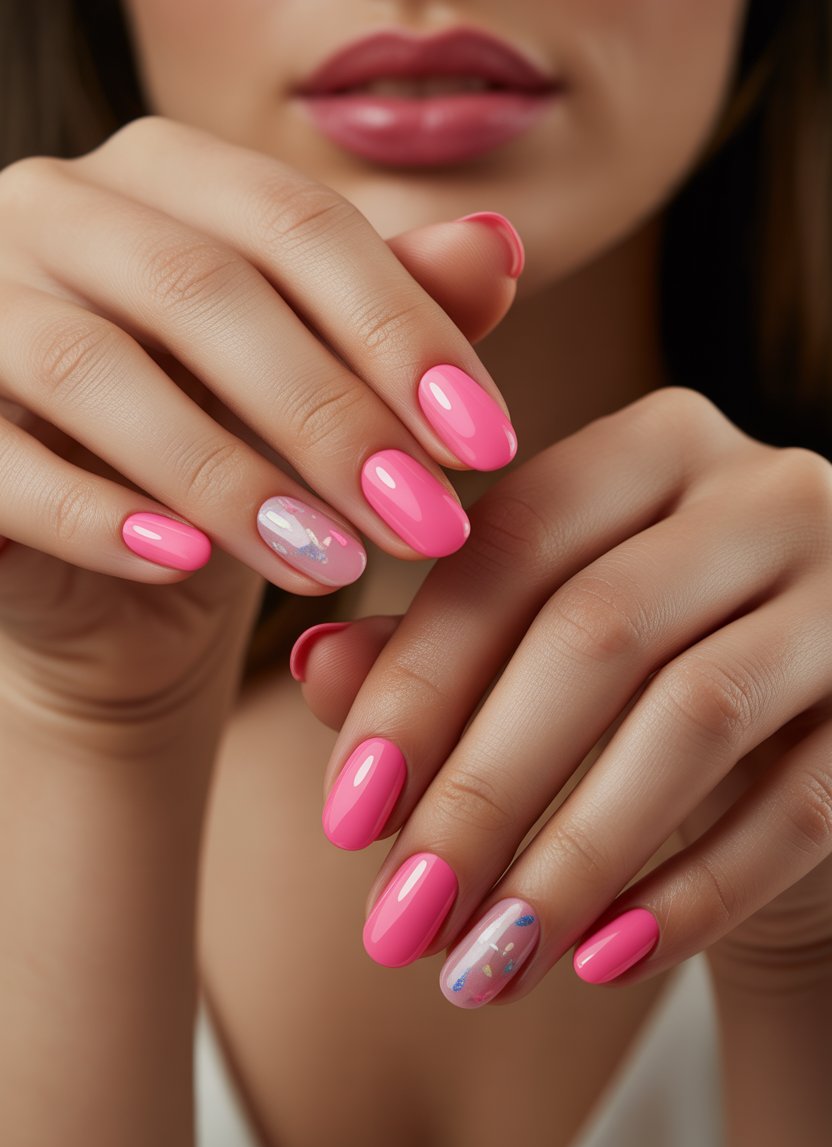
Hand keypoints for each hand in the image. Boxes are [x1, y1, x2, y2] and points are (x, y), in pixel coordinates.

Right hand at [0, 114, 518, 733]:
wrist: (119, 574)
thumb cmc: (234, 456)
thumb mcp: (321, 388)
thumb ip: (392, 313)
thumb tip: (497, 245)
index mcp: (165, 177)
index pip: (297, 225)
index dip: (402, 333)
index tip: (487, 445)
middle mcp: (58, 211)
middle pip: (202, 288)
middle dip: (330, 416)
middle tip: (426, 524)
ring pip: (94, 368)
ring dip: (226, 475)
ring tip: (330, 564)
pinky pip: (2, 460)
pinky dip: (96, 516)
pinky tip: (186, 567)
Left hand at [299, 389, 831, 1004]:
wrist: (803, 741)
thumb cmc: (639, 684)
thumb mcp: (537, 648)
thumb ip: (433, 648)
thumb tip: (312, 665)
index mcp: (648, 448)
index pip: (509, 547)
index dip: (416, 685)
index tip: (345, 819)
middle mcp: (760, 491)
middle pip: (596, 632)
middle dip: (481, 792)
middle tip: (400, 921)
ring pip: (694, 719)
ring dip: (572, 857)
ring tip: (485, 963)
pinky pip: (798, 808)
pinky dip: (689, 895)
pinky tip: (599, 963)